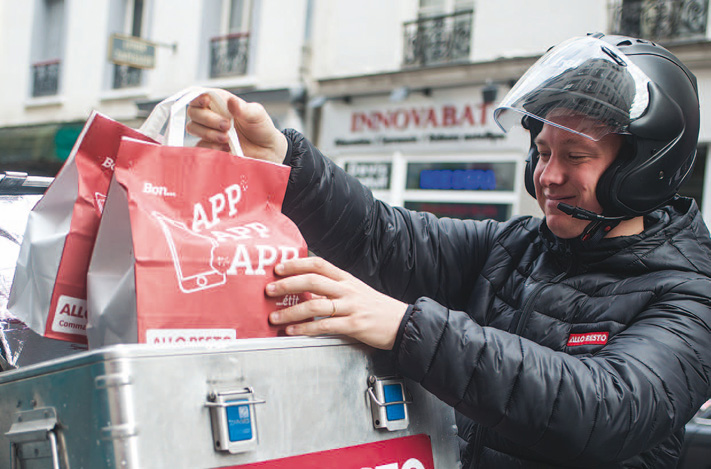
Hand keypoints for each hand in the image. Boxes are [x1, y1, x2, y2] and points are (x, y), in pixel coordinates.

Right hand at [186, 89, 287, 163]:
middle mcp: (212, 115)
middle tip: (227, 126)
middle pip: (193, 112)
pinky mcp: (210, 147)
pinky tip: (225, 148)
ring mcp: (209, 131)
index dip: (198, 97)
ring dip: (209, 133)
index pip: (200, 95)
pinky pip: (200, 146)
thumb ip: (244, 109)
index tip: (206, 102)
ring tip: (227, 138)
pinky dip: (210, 147)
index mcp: (221, 102)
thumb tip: (231, 101)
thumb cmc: (262, 128)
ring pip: (193, 128)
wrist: (267, 151)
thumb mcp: (257, 115)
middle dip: (208, 119)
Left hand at [266, 257, 408, 349]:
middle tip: (270, 290)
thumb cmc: (375, 308)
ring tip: (275, 317)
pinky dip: (305, 329)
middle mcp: (347, 290)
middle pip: (313, 280)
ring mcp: (351, 307)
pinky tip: (293, 331)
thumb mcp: (355, 291)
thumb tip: (305, 289)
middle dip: (288, 284)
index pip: (318, 264)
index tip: (279, 267)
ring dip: (291, 311)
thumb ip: (333, 288)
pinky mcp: (354, 325)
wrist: (401, 322)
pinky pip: (324, 325)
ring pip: (315, 304)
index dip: (297, 264)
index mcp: (346, 279)